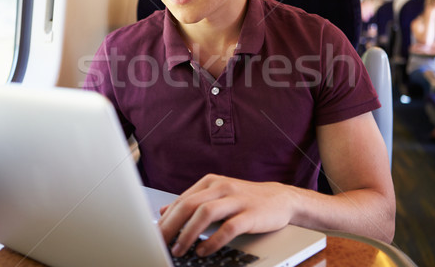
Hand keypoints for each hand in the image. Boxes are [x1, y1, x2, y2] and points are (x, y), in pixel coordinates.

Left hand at [158, 174, 295, 256]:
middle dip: (170, 226)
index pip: (181, 201)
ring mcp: (236, 199)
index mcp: (211, 182)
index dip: (165, 220)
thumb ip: (192, 202)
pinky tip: (204, 251)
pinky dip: (213, 241)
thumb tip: (164, 212)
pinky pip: (228, 228)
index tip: (153, 236)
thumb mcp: (216, 196)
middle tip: (159, 244)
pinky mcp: (250, 213)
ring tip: (179, 249)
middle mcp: (221, 187)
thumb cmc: (246, 200)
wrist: (281, 199)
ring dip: (188, 234)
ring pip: (205, 214)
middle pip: (188, 205)